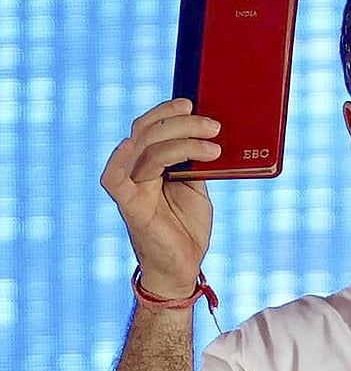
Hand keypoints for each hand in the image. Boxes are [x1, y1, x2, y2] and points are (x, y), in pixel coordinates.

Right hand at [100, 98, 221, 298]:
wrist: (184, 268)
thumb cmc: (188, 227)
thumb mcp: (199, 187)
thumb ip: (198, 162)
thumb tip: (215, 131)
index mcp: (153, 164)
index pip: (152, 127)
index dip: (168, 112)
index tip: (193, 102)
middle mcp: (138, 171)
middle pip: (148, 133)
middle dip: (180, 123)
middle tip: (212, 124)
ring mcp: (132, 188)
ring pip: (143, 149)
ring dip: (179, 140)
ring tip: (213, 143)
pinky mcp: (131, 207)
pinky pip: (114, 179)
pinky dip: (120, 159)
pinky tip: (132, 145)